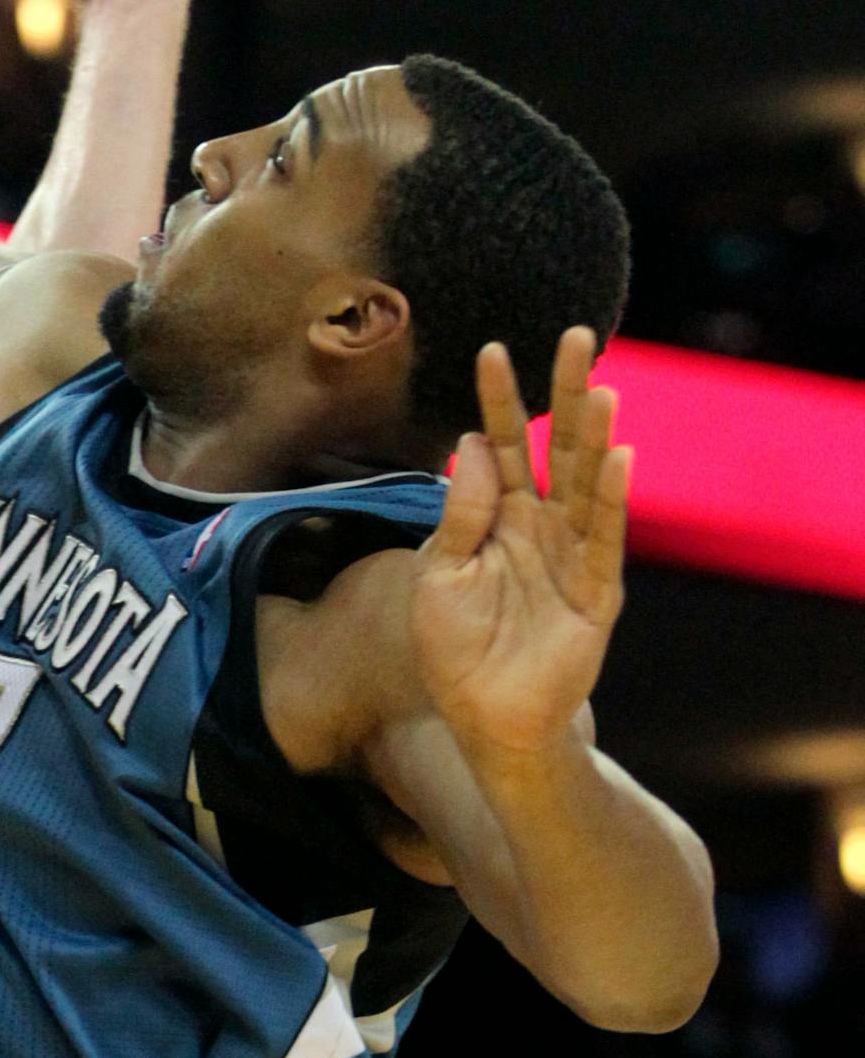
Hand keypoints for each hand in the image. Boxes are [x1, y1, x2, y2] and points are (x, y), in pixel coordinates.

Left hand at [410, 331, 630, 762]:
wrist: (488, 722)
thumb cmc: (456, 653)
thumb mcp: (439, 577)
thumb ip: (458, 514)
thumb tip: (472, 443)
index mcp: (498, 517)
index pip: (503, 445)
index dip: (500, 401)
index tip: (492, 350)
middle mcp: (541, 526)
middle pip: (558, 447)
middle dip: (568, 394)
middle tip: (578, 335)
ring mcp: (573, 556)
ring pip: (588, 483)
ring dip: (596, 436)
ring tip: (602, 387)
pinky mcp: (596, 592)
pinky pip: (605, 538)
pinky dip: (613, 500)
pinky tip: (619, 456)